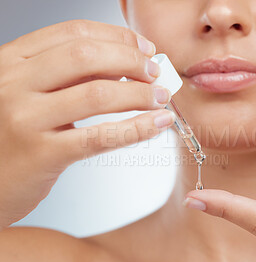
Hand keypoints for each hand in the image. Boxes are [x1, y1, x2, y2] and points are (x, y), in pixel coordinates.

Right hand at [0, 20, 174, 228]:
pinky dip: (137, 127)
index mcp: (12, 62)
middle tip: (155, 73)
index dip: (116, 37)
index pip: (72, 33)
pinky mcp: (42, 154)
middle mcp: (13, 83)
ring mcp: (26, 118)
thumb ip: (68, 78)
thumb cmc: (12, 138)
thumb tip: (122, 66)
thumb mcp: (30, 95)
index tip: (144, 47)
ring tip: (161, 98)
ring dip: (140, 94)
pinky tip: (158, 123)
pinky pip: (101, 136)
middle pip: (86, 57)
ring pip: (97, 94)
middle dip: (131, 61)